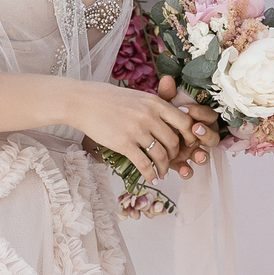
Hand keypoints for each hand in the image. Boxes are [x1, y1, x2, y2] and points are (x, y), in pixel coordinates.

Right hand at [67, 79, 198, 179]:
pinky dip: (150, 174)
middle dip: (175, 155)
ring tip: (161, 173)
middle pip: (173, 141)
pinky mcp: (123, 144)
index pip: (184, 122)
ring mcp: (136, 130)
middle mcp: (149, 116)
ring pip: (160, 155)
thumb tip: (174, 119)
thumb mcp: (138, 96)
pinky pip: (144, 164)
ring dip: (164, 168)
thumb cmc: (109, 99)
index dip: (190, 137)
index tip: (187, 145)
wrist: (83, 102)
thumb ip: (156, 107)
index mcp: (155, 102)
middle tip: (171, 161)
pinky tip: (151, 178)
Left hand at [157, 74, 218, 180]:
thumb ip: (166, 96)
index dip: (200, 113)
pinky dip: (188, 171)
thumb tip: (167, 79)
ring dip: (202, 155)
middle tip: (194, 130)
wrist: (141, 133)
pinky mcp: (182, 164)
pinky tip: (183, 170)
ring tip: (196, 154)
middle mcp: (198, 137)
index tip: (186, 110)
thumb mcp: (160, 107)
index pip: (208, 115)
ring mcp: (191, 152)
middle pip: (212, 136)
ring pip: (204, 154)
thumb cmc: (156, 118)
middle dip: (206, 133)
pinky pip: (189, 170)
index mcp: (197, 120)